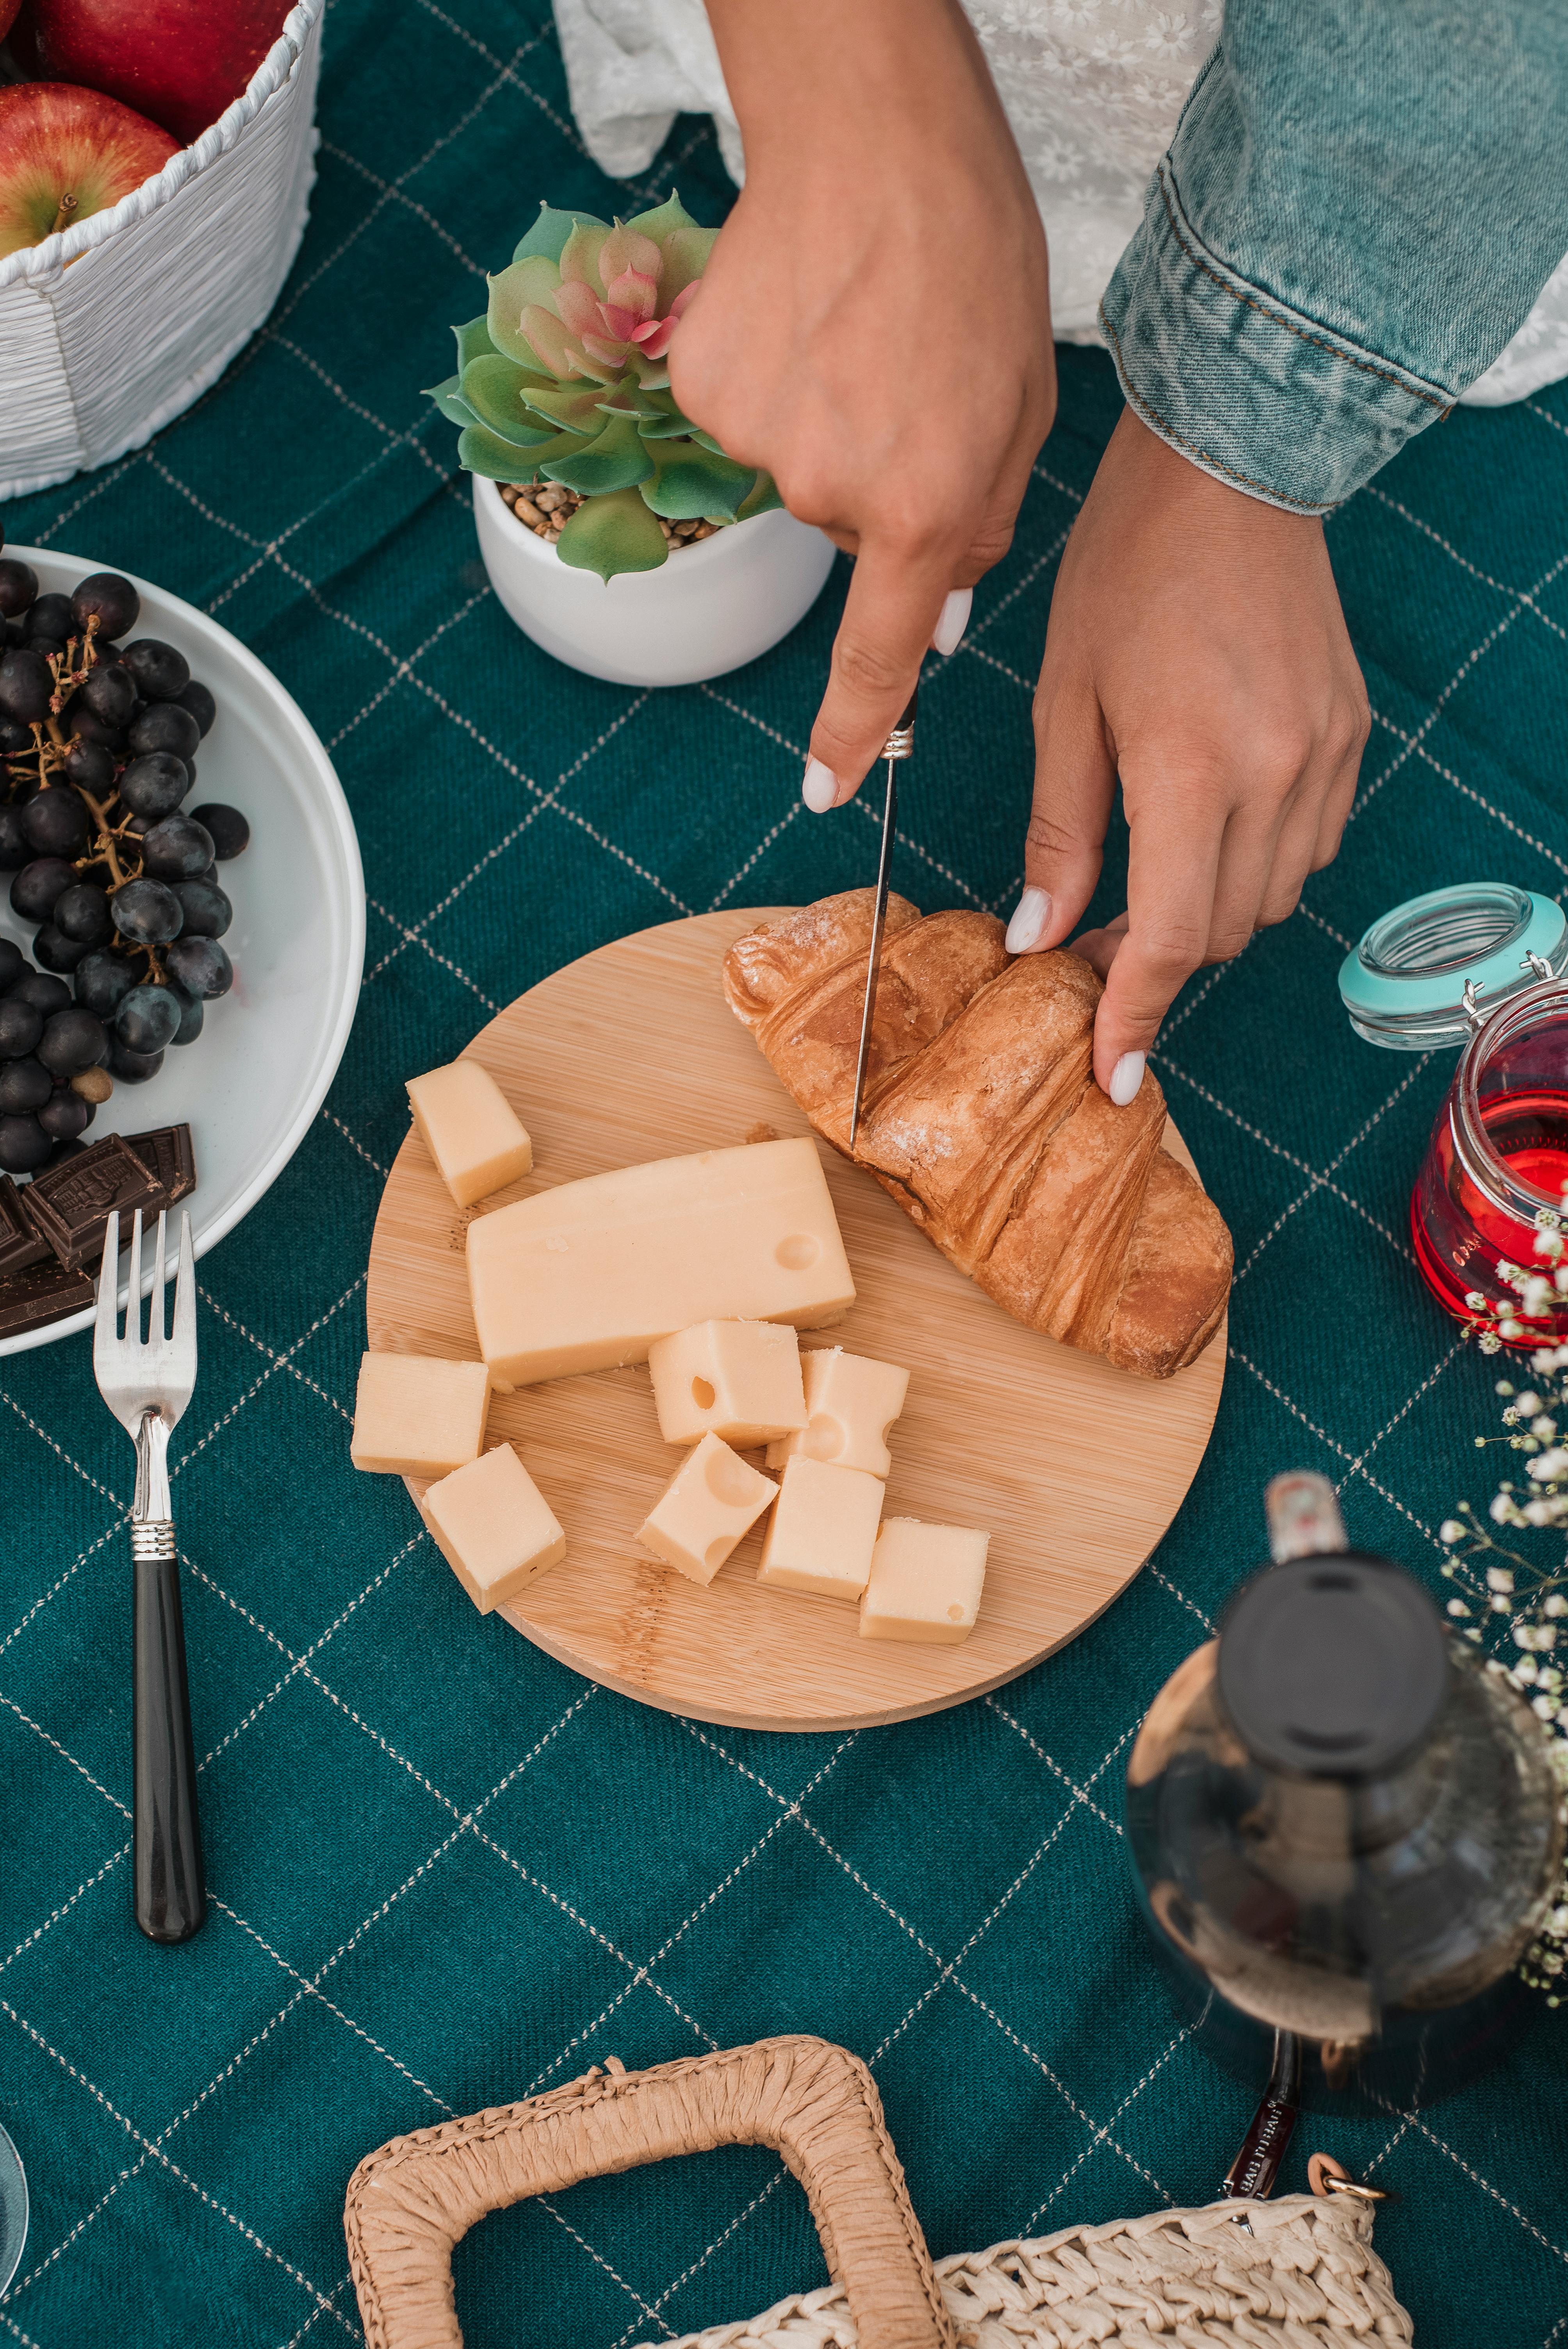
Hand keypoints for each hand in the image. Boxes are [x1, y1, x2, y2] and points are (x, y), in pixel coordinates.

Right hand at [671, 0, 1054, 807]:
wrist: (874, 131)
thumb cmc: (970, 254)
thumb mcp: (1020, 406)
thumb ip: (982, 524)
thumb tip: (937, 621)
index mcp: (925, 507)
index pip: (880, 658)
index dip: (849, 731)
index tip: (823, 790)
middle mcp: (832, 492)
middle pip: (852, 533)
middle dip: (884, 480)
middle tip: (912, 376)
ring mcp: (757, 441)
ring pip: (800, 472)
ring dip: (833, 421)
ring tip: (862, 327)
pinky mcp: (704, 389)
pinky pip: (746, 419)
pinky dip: (776, 378)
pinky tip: (805, 311)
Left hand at [1007, 410, 1369, 1098]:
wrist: (1228, 469)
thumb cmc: (1125, 572)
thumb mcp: (1063, 704)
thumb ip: (1061, 832)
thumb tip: (1041, 937)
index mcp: (1193, 772)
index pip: (1166, 940)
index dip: (1133, 1018)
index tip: (1110, 1076)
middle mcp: (1276, 777)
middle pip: (1215, 934)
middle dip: (1152, 961)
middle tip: (1088, 944)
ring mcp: (1323, 759)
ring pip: (1264, 901)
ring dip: (1202, 913)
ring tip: (1143, 878)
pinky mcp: (1348, 737)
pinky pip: (1304, 847)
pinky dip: (1251, 864)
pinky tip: (1208, 825)